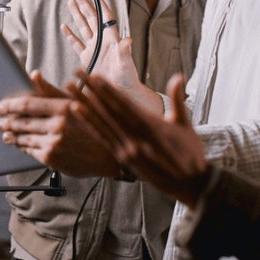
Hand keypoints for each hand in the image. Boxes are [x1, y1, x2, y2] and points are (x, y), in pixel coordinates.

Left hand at [0, 70, 119, 177]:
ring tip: (6, 132)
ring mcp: (53, 143)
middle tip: (0, 121)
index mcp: (63, 107)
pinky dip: (22, 146)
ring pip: (22, 137)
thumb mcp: (76, 102)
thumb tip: (34, 75)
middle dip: (6, 121)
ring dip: (11, 135)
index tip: (2, 105)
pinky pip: (29, 150)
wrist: (107, 154)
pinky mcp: (51, 158)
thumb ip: (51, 90)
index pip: (27, 104)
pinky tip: (19, 143)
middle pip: (21, 121)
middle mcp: (58, 125)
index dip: (10, 105)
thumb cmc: (93, 125)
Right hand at [61, 0, 140, 91]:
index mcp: (111, 38)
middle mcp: (102, 41)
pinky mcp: (87, 58)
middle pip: (92, 17)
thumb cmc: (127, 78)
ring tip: (70, 2)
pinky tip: (64, 26)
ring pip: (83, 27)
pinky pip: (76, 43)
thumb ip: (124, 51)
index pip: (105, 16)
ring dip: (77, 15)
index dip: (99, 3)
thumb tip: (128, 39)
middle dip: (85, 4)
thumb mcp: (126, 64)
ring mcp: (94, 48)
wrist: (121, 92)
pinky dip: (70, 35)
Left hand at [69, 71, 208, 207]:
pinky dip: (89, 125)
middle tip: (75, 73)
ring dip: (83, 105)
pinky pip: (102, 138)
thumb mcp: (185, 125)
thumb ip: (178, 100)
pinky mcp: (123, 157)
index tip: (94, 76)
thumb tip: (178, 76)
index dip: (107, 90)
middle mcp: (134, 137)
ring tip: (69, 90)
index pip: (124, 104)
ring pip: (101, 122)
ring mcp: (127, 148)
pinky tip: (77, 113)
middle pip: (108, 109)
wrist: (188, 185)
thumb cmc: (189, 154)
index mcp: (149, 127)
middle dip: (90, 90)